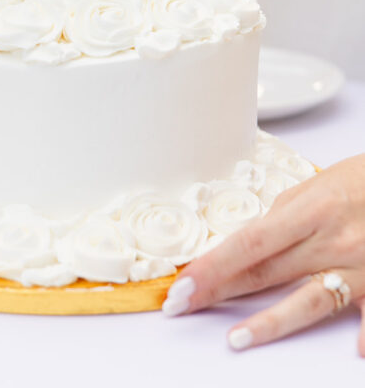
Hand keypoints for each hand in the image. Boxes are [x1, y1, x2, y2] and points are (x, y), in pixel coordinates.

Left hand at [162, 154, 364, 353]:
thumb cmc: (362, 178)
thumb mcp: (317, 184)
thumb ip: (285, 214)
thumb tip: (253, 239)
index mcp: (311, 210)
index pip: (249, 243)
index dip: (213, 265)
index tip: (184, 283)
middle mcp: (332, 240)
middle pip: (267, 271)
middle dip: (221, 289)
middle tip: (182, 305)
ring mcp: (360, 266)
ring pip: (308, 300)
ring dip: (270, 322)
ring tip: (236, 339)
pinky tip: (355, 351)